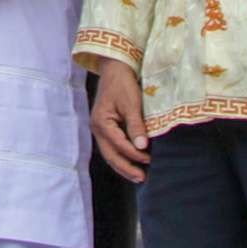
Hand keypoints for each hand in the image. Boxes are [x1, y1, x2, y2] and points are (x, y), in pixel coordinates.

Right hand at [90, 60, 149, 181]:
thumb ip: (136, 126)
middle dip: (126, 168)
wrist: (115, 69)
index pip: (119, 144)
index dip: (134, 154)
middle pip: (110, 155)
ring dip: (123, 166)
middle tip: (142, 178)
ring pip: (110, 154)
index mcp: (101, 122)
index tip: (150, 160)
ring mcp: (99, 130)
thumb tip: (142, 146)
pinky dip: (121, 157)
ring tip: (138, 176)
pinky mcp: (105, 129)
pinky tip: (132, 162)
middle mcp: (97, 129)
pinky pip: (112, 148)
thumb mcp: (131, 103)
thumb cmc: (122, 84)